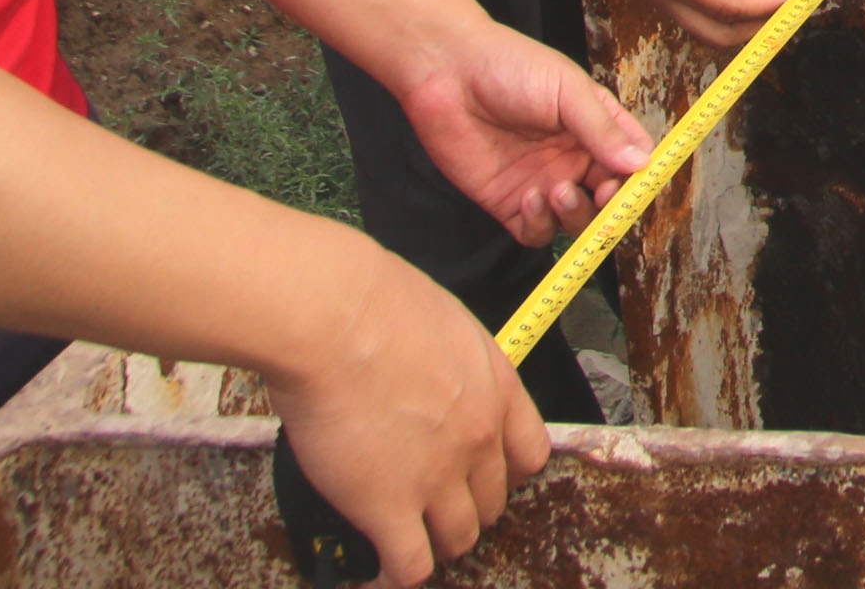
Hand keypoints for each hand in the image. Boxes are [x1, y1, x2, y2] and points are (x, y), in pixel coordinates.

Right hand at [267, 241, 549, 586]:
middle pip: (492, 501)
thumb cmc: (373, 303)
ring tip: (408, 538)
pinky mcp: (389, 506)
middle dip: (465, 507)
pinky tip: (380, 564)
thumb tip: (431, 383)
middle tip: (432, 505)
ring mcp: (438, 477)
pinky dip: (397, 571)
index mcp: (497, 389)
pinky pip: (410, 565)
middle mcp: (479, 437)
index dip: (503, 471)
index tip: (478, 475)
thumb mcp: (444, 324)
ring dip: (436, 542)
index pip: (530, 454)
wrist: (334, 317)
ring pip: (459, 539)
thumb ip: (451, 365)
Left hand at [389, 16, 656, 239]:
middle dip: (610, 203)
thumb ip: (602, 129)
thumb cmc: (510, 66)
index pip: (631, 160)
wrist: (447, 72)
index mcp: (593, 127)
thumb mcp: (566, 90)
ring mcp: (541, 182)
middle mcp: (572, 159)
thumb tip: (641, 164)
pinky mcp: (507, 203)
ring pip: (575, 220)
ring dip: (576, 214)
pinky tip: (531, 198)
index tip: (636, 181)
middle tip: (602, 193)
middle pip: (607, 197)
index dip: (638, 176)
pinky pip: (535, 232)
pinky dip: (541, 224)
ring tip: (559, 190)